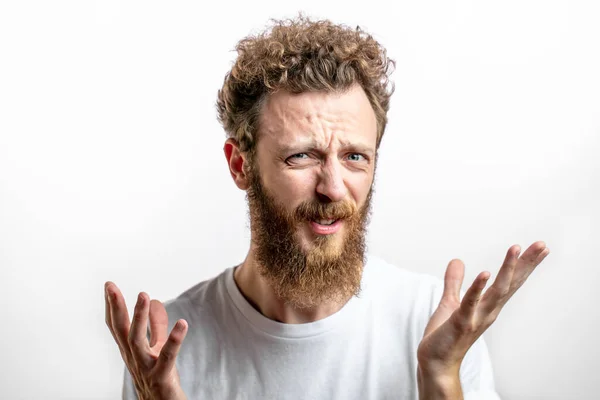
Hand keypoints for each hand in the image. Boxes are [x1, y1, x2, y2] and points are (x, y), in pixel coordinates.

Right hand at [105, 282, 187, 399]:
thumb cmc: (159, 378)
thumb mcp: (157, 347)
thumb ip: (156, 325)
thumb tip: (154, 301)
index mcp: (131, 351)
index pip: (117, 326)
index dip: (112, 306)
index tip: (109, 286)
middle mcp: (134, 358)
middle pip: (121, 331)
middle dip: (116, 308)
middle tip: (111, 287)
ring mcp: (145, 369)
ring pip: (137, 342)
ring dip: (139, 318)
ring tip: (144, 295)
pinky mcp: (161, 378)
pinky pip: (167, 358)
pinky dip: (174, 340)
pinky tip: (182, 323)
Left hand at [417, 241, 549, 380]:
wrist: (436, 363)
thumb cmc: (445, 336)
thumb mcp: (450, 302)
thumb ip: (455, 282)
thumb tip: (458, 260)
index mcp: (488, 305)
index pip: (510, 281)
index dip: (525, 264)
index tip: (540, 247)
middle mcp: (488, 311)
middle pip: (511, 283)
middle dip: (526, 264)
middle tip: (542, 244)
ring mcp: (477, 317)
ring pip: (497, 291)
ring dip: (507, 270)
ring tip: (516, 249)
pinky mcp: (461, 322)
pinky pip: (471, 303)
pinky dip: (478, 288)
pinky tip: (485, 273)